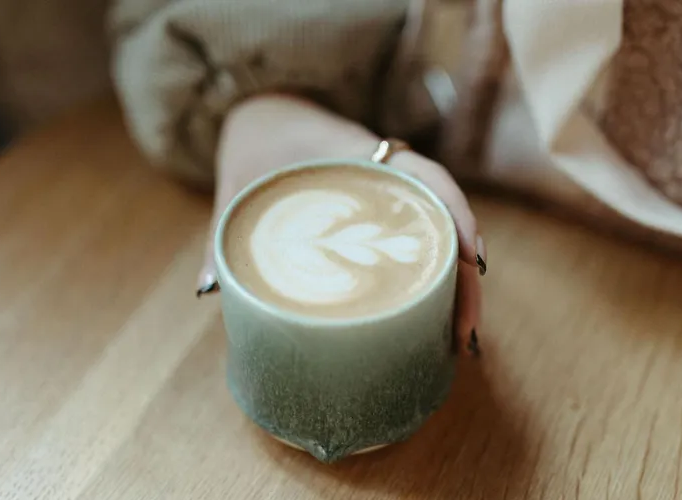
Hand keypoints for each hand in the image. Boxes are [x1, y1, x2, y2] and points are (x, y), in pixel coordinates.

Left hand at [197, 94, 485, 354]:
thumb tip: (209, 289)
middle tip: (463, 333)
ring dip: (457, 283)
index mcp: (356, 154)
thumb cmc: (257, 142)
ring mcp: (389, 195)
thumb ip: (222, 228)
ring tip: (457, 336)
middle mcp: (385, 174)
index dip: (452, 213)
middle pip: (445, 219)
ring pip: (440, 235)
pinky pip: (420, 242)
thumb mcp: (239, 182)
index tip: (472, 260)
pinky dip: (433, 277)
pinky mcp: (383, 213)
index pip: (422, 175)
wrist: (267, 109)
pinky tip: (433, 316)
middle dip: (464, 276)